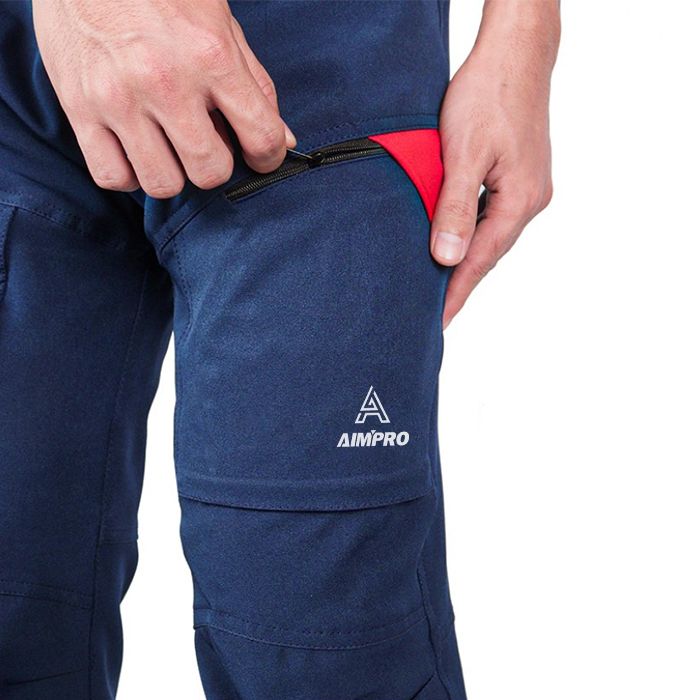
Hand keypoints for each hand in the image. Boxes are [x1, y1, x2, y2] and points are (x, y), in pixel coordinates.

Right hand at [33, 0, 294, 197]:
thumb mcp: (221, 25)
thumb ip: (255, 86)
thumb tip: (283, 141)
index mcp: (210, 56)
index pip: (260, 136)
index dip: (268, 157)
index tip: (258, 155)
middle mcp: (165, 81)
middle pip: (209, 172)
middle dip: (215, 165)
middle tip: (206, 142)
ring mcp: (118, 97)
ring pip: (163, 184)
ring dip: (172, 174)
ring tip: (167, 147)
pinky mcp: (79, 107)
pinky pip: (113, 176)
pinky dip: (129, 174)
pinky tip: (135, 151)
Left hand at [431, 0, 559, 326]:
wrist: (514, 53)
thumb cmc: (488, 95)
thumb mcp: (463, 154)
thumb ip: (455, 209)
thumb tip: (446, 258)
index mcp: (520, 201)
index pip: (481, 261)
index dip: (456, 292)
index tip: (438, 321)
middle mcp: (529, 200)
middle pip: (488, 253)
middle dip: (460, 282)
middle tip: (433, 311)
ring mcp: (526, 187)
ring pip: (490, 235)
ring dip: (465, 258)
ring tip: (438, 284)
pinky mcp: (518, 175)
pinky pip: (491, 215)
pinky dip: (471, 233)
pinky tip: (454, 240)